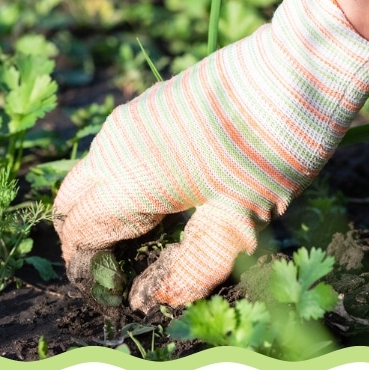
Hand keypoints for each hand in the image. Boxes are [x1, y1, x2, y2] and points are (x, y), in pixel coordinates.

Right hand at [53, 0, 368, 311]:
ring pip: (91, 175)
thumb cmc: (271, 150)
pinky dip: (119, 182)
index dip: (89, 272)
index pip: (79, 234)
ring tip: (148, 238)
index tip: (114, 296)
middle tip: (124, 269)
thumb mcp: (238, 222)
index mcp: (127, 178)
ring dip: (103, 210)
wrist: (298, 67)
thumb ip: (191, 267)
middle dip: (85, 242)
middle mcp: (115, 145)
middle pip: (70, 203)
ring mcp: (130, 119)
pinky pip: (113, 152)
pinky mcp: (149, 104)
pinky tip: (162, 198)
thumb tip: (150, 302)